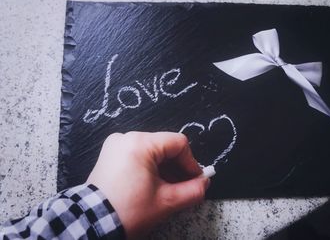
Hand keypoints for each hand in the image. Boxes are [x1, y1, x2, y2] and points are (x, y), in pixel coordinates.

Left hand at [86, 131, 208, 238]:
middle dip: (178, 168)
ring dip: (165, 169)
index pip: (178, 144)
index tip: (196, 181)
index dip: (191, 163)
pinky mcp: (111, 154)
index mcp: (139, 143)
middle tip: (184, 188)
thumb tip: (204, 183)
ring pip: (153, 151)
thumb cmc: (126, 211)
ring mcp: (116, 145)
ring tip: (168, 190)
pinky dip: (150, 168)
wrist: (92, 224)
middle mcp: (126, 138)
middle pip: (165, 146)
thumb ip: (193, 190)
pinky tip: (153, 186)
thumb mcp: (166, 202)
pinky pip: (139, 155)